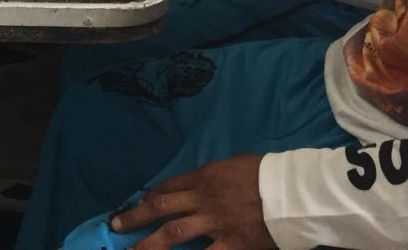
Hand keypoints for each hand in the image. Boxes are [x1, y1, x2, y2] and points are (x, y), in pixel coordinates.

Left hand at [110, 155, 271, 249]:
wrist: (292, 190)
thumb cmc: (267, 174)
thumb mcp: (233, 166)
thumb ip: (214, 177)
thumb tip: (202, 183)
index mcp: (204, 177)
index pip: (169, 187)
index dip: (150, 197)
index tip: (138, 205)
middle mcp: (202, 199)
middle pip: (161, 208)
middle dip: (136, 218)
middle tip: (115, 227)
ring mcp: (214, 222)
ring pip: (173, 233)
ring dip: (149, 245)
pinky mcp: (231, 243)